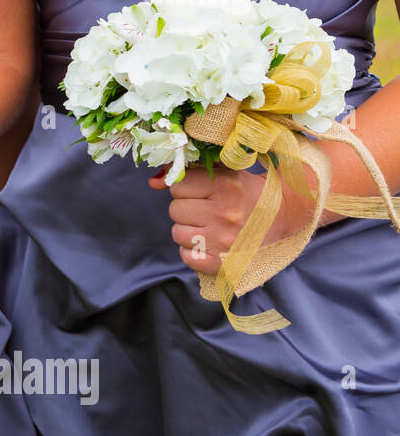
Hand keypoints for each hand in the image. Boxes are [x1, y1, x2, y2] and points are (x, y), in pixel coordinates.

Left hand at [150, 165, 314, 274]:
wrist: (284, 214)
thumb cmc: (248, 191)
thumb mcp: (224, 172)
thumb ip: (188, 173)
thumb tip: (152, 181)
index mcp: (225, 187)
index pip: (178, 186)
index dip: (186, 188)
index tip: (201, 191)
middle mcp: (224, 214)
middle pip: (175, 210)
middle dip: (186, 208)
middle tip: (205, 208)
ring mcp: (223, 240)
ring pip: (177, 233)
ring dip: (187, 229)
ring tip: (207, 225)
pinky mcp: (224, 262)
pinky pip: (187, 257)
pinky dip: (192, 251)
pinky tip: (207, 242)